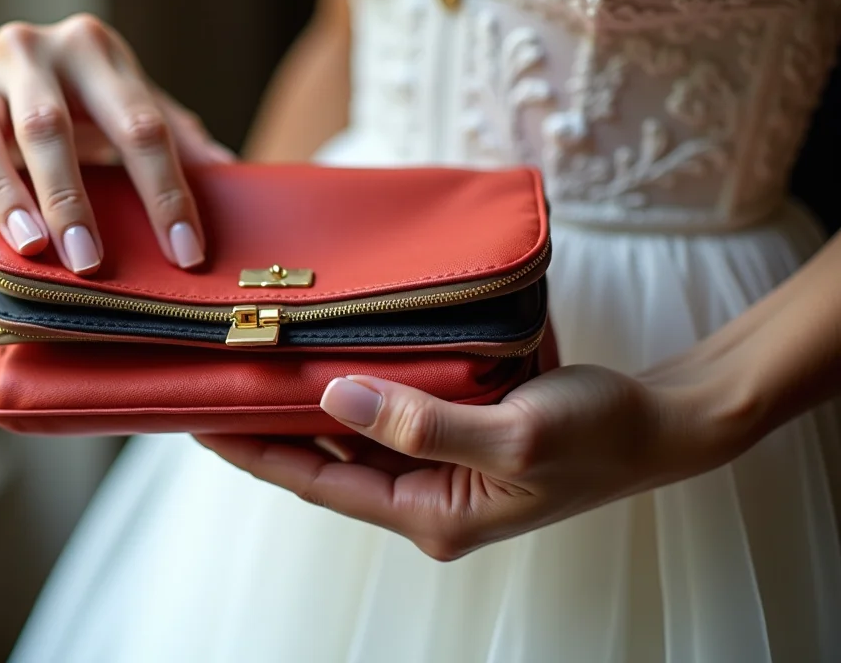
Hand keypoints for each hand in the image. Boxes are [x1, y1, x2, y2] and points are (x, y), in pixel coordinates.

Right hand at [0, 13, 233, 273]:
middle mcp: (29, 52)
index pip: (137, 123)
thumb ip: (184, 143)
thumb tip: (236, 179)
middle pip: (46, 124)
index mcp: (92, 48)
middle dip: (70, 195)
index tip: (185, 252)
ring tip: (30, 245)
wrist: (39, 65)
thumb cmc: (100, 101)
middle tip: (89, 260)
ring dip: (3, 191)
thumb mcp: (145, 108)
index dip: (165, 191)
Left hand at [198, 363, 742, 560]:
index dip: (251, 450)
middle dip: (265, 422)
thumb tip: (333, 396)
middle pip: (321, 458)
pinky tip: (328, 346)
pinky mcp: (456, 429)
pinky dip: (356, 378)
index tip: (196, 416)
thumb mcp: (513, 436)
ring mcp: (439, 463)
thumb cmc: (599, 435)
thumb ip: (422, 422)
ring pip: (351, 431)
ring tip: (251, 358)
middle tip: (208, 378)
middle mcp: (424, 494)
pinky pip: (388, 405)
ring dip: (305, 397)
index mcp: (428, 512)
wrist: (663, 420)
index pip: (314, 482)